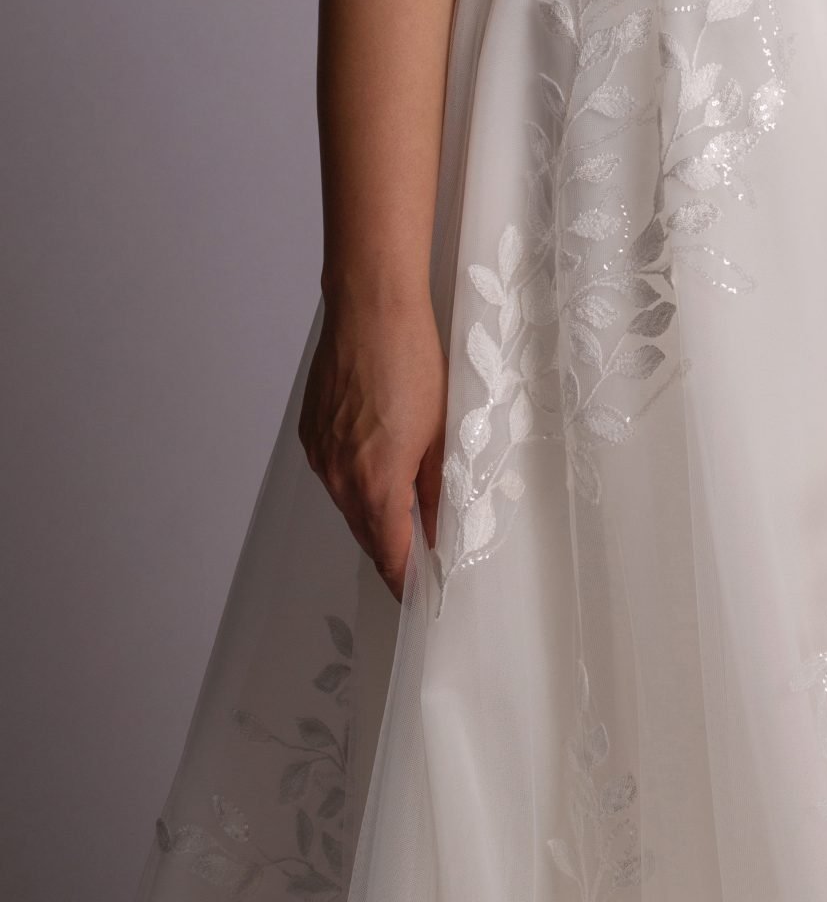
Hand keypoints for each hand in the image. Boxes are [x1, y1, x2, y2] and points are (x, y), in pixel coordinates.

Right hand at [299, 291, 447, 600]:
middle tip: (421, 555)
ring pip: (348, 504)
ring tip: (403, 505)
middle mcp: (339, 478)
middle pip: (366, 533)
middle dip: (392, 548)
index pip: (390, 555)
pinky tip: (377, 461)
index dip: (408, 580)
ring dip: (373, 512)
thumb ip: (437, 489)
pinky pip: (333, 473)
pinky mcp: (311, 431)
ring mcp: (320, 454)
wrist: (370, 308)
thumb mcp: (440, 431)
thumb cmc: (412, 361)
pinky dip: (354, 479)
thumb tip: (438, 531)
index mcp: (375, 484)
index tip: (423, 594)